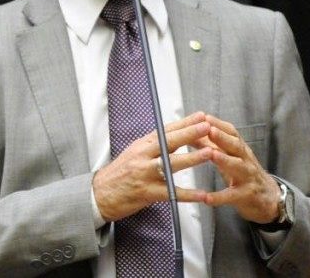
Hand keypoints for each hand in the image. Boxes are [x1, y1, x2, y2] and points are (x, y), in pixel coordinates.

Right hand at [92, 111, 213, 221]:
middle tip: (207, 126)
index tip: (201, 116)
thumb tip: (176, 133)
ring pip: (171, 165)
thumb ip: (155, 145)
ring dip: (191, 159)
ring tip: (209, 153)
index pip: (166, 130)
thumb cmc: (121, 172)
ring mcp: (144, 174)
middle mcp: (143, 156)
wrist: (100, 193)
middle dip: (189, 133)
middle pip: (168, 142)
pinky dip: (188, 195)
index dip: (185, 122)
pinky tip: (202, 195)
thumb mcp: (136, 152)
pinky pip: (171, 193)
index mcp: (142, 144)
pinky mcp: (147, 192)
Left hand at [202, 115, 282, 224]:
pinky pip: (232, 196)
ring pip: (238, 167)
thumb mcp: (229, 158)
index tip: (205, 117)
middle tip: (210, 130)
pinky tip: (206, 198)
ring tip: (212, 154)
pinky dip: (220, 197)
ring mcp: (248, 177)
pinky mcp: (247, 196)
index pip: (232, 133)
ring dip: (225, 160)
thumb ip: (212, 147)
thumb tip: (191, 133)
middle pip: (236, 146)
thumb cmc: (243, 174)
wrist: (268, 198)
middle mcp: (246, 160)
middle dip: (223, 137)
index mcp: (240, 150)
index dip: (219, 124)